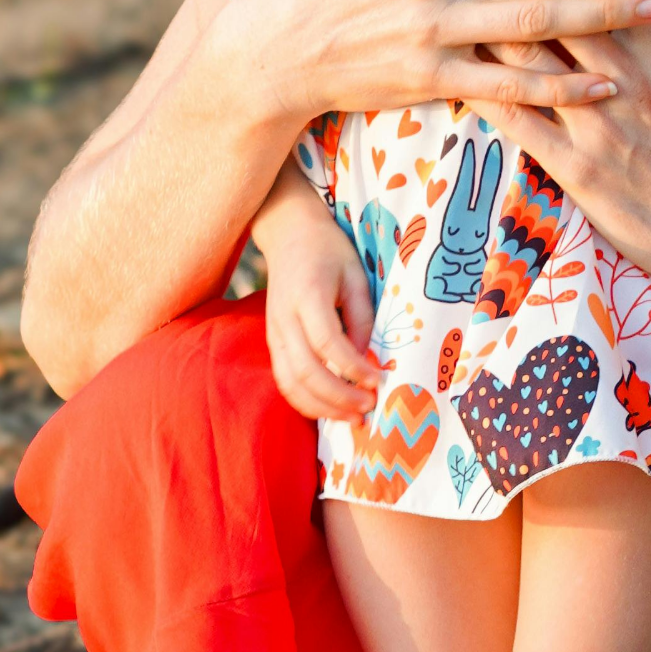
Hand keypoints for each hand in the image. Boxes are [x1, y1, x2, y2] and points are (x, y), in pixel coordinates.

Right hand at [258, 194, 384, 423]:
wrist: (288, 233)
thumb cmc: (329, 251)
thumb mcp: (356, 274)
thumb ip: (361, 316)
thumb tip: (367, 358)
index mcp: (307, 296)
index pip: (327, 343)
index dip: (352, 367)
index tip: (378, 380)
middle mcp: (284, 319)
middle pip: (306, 371)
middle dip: (338, 397)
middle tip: (369, 408)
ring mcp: (274, 333)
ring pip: (290, 384)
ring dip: (321, 407)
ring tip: (352, 418)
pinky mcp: (273, 343)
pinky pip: (285, 380)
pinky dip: (306, 401)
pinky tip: (331, 408)